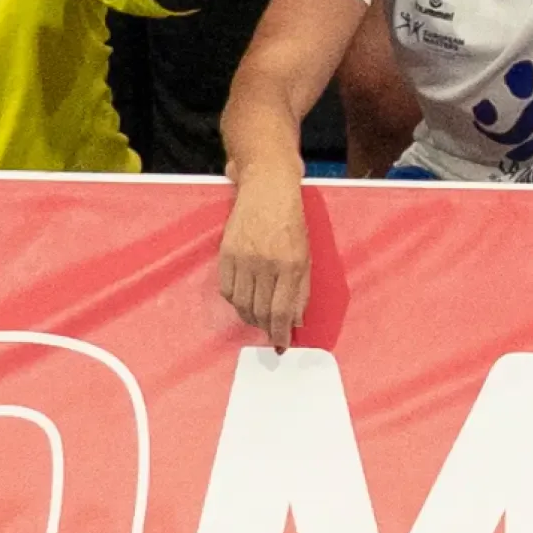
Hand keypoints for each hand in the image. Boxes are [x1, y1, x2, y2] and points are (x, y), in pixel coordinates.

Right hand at [219, 171, 313, 348]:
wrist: (267, 187)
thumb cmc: (291, 220)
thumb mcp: (306, 253)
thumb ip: (301, 289)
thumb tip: (296, 321)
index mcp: (290, 264)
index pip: (282, 311)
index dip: (280, 333)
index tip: (281, 346)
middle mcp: (265, 264)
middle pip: (260, 312)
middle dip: (266, 328)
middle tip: (270, 333)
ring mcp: (243, 258)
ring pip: (242, 304)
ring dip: (250, 318)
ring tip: (258, 318)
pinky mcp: (226, 253)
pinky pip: (226, 290)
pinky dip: (235, 301)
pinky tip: (243, 299)